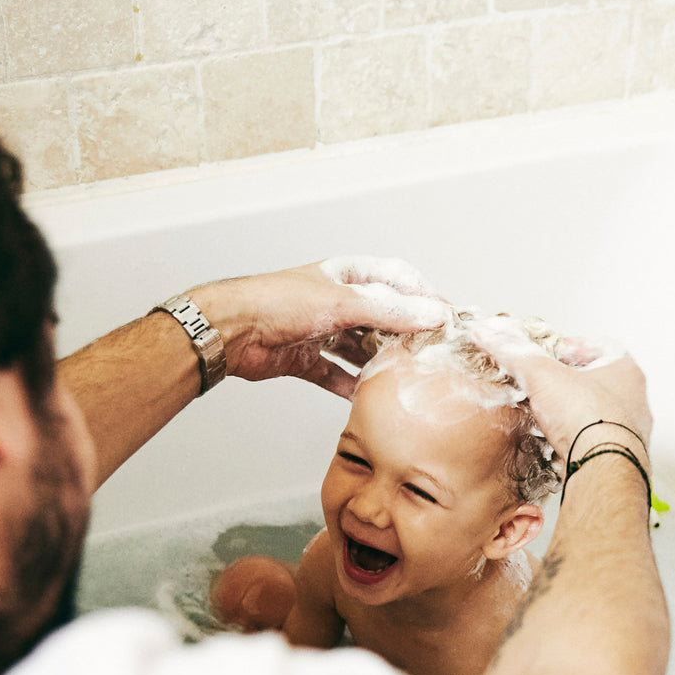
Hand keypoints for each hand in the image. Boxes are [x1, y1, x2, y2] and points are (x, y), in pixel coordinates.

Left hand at [190, 258, 448, 397]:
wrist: (228, 331)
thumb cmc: (277, 302)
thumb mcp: (342, 302)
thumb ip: (389, 310)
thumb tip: (433, 314)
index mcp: (348, 275)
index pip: (398, 280)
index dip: (424, 297)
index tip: (446, 320)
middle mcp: (337, 301)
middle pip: (383, 318)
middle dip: (405, 336)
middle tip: (430, 356)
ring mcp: (322, 330)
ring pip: (361, 348)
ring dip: (380, 363)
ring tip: (404, 379)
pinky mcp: (306, 359)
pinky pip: (337, 375)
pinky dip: (351, 387)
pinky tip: (369, 399)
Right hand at [469, 317, 651, 461]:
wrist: (602, 469)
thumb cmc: (589, 420)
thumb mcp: (542, 376)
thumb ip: (516, 353)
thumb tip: (493, 334)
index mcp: (625, 370)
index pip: (598, 345)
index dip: (570, 345)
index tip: (550, 352)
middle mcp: (633, 399)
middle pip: (598, 380)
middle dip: (570, 380)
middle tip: (547, 382)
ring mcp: (629, 430)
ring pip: (599, 412)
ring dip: (574, 411)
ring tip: (548, 413)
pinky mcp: (618, 456)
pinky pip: (596, 441)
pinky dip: (577, 438)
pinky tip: (558, 441)